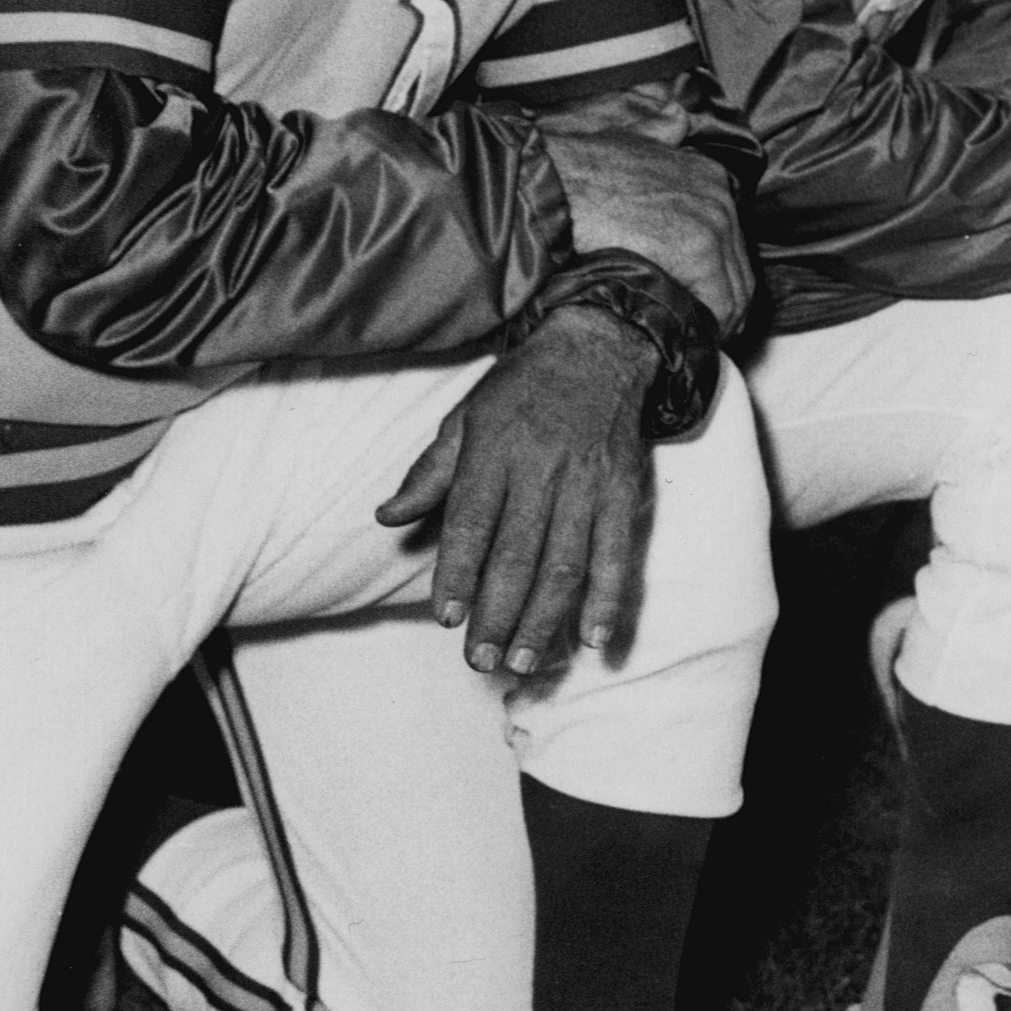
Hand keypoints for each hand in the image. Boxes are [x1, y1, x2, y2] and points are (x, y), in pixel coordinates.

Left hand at [378, 308, 655, 677]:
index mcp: (495, 451)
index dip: (458, 573)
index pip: (472, 523)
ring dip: (543, 619)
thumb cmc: (522, 388)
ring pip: (565, 563)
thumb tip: (387, 518)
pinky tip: (594, 638)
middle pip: (518, 555)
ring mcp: (587, 484)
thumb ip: (430, 472)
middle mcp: (542, 470)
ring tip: (521, 660)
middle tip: (479, 660)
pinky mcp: (623, 492)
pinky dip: (609, 598)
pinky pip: (616, 552)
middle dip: (497, 613)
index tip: (445, 618)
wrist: (599, 349)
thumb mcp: (465, 417)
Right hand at [544, 131, 751, 329]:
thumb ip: (659, 134)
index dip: (721, 274)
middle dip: (724, 301)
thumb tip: (677, 117)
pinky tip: (690, 338)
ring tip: (697, 340)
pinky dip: (708, 325)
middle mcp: (720, 196)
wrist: (553, 184)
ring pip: (734, 289)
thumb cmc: (579, 171)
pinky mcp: (698, 249)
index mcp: (709, 176)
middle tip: (704, 330)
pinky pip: (718, 302)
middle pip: (739, 267)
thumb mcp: (629, 140)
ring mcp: (714, 221)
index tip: (704, 297)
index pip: (732, 240)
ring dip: (718, 319)